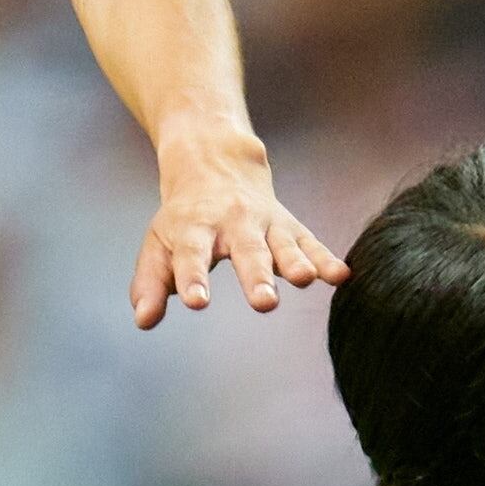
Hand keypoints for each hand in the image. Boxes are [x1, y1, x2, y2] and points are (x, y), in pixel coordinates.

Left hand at [130, 126, 346, 327]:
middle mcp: (233, 223)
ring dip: (295, 263)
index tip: (197, 301)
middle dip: (256, 277)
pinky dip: (326, 259)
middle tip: (264, 304)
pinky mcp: (290, 227)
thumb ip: (151, 284)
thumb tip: (143, 321)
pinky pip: (311, 243)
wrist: (216, 163)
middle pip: (246, 252)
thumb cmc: (184, 218)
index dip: (193, 277)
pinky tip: (341, 276)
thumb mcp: (159, 245)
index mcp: (195, 228)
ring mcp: (265, 223)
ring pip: (282, 245)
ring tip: (305, 279)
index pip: (192, 255)